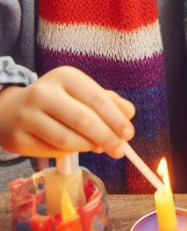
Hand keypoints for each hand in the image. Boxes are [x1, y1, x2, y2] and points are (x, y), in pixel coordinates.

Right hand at [0, 66, 134, 157]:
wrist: (12, 110)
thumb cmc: (58, 101)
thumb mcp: (82, 92)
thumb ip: (108, 101)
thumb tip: (129, 114)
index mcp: (65, 77)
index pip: (96, 99)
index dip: (116, 119)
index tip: (129, 134)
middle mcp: (43, 93)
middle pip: (82, 120)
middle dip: (106, 137)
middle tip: (120, 150)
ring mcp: (27, 116)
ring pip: (67, 140)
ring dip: (90, 147)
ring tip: (102, 149)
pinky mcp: (18, 139)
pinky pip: (52, 151)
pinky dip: (71, 153)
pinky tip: (78, 148)